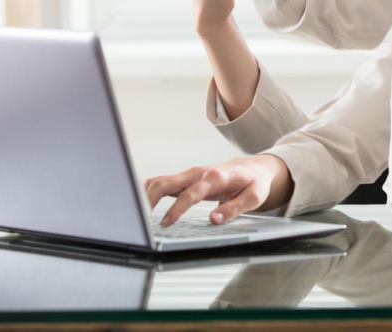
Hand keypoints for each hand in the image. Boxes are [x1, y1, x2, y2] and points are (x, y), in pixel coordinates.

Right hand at [144, 154, 292, 225]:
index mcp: (216, 176)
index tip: (166, 223)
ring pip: (160, 182)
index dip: (177, 208)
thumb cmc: (254, 182)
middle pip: (167, 182)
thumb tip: (214, 219)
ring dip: (145, 197)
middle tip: (140, 221)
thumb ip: (235, 208)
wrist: (254, 168)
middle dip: (150, 200)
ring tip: (136, 218)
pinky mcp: (185, 179)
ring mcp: (190, 174)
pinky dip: (148, 193)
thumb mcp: (254, 197)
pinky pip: (162, 183)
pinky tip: (142, 207)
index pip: (192, 192)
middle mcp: (199, 172)